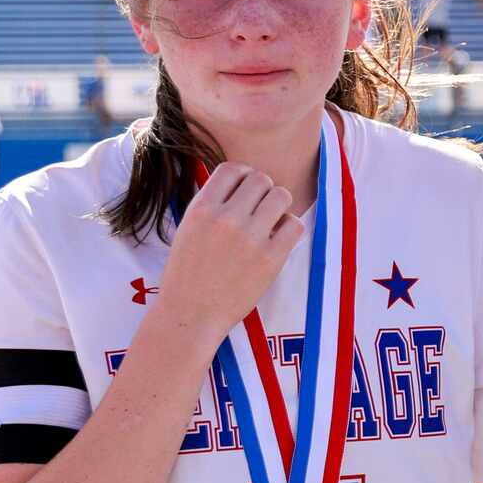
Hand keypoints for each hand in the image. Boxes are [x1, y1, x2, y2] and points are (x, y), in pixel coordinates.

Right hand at [158, 161, 303, 341]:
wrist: (191, 314)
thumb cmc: (187, 273)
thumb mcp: (188, 229)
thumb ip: (211, 205)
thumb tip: (240, 184)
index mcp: (201, 208)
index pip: (232, 169)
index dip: (243, 175)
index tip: (245, 191)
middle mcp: (226, 218)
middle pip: (261, 179)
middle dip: (263, 191)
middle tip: (259, 210)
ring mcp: (250, 238)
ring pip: (282, 196)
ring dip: (280, 206)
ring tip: (271, 222)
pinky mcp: (271, 259)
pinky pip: (295, 225)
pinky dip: (290, 228)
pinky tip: (278, 240)